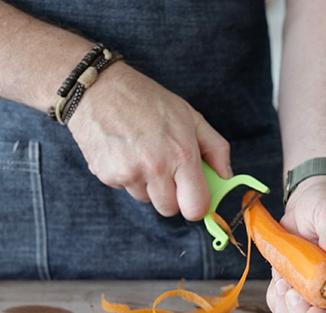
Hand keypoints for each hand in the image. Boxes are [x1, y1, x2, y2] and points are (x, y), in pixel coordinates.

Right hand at [67, 62, 231, 219]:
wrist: (99, 89)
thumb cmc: (148, 100)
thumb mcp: (190, 116)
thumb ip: (215, 148)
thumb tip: (226, 175)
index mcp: (181, 153)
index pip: (195, 207)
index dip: (197, 205)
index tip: (194, 195)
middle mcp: (155, 167)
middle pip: (169, 210)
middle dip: (171, 195)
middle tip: (167, 169)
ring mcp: (128, 173)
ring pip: (146, 200)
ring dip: (148, 185)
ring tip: (142, 153)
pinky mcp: (106, 175)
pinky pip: (125, 189)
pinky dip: (127, 177)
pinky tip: (125, 152)